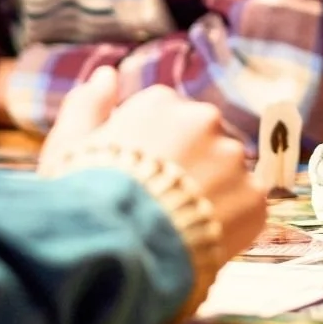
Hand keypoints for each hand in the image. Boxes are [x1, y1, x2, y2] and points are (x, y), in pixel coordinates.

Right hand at [38, 71, 266, 260]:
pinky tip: (200, 240)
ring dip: (211, 194)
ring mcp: (232, 157)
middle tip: (160, 207)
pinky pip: (246, 206)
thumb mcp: (69, 145)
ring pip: (226, 174)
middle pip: (200, 143)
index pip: (165, 121)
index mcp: (160, 102)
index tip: (137, 181)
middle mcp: (203, 119)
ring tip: (179, 228)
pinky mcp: (254, 196)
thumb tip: (106, 74)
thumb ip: (88, 104)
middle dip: (188, 169)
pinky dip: (230, 223)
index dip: (152, 156)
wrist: (117, 249)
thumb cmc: (85, 197)